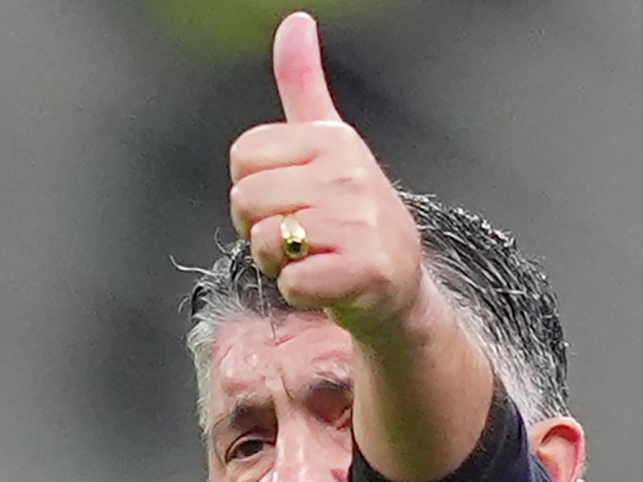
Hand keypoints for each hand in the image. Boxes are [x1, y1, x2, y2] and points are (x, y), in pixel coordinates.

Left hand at [228, 13, 429, 339]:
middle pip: (245, 201)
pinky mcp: (365, 269)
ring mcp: (360, 223)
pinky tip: (327, 283)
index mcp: (332, 140)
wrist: (399, 285)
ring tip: (316, 258)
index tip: (288, 200)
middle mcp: (348, 174)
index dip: (252, 188)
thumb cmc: (353, 216)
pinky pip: (292, 283)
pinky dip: (299, 293)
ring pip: (264, 243)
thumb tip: (295, 21)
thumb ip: (303, 84)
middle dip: (260, 230)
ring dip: (280, 264)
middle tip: (302, 237)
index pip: (242, 157)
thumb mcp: (329, 143)